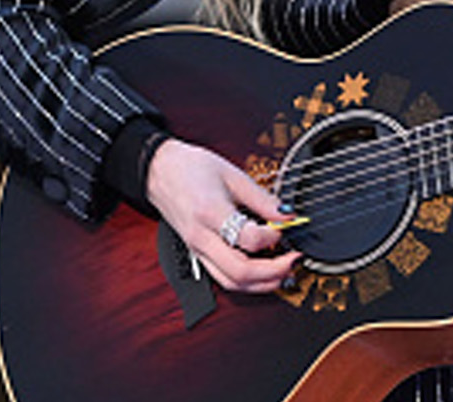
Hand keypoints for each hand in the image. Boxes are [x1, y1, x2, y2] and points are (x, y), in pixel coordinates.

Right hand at [144, 139, 300, 292]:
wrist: (160, 171)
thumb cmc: (191, 168)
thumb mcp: (232, 174)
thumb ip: (261, 198)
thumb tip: (286, 215)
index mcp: (210, 212)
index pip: (247, 238)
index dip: (273, 237)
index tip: (284, 227)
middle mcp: (201, 237)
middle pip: (239, 272)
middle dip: (273, 272)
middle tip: (293, 261)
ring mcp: (197, 250)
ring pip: (231, 282)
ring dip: (261, 284)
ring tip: (284, 273)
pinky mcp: (197, 254)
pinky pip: (223, 278)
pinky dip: (246, 281)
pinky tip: (263, 273)